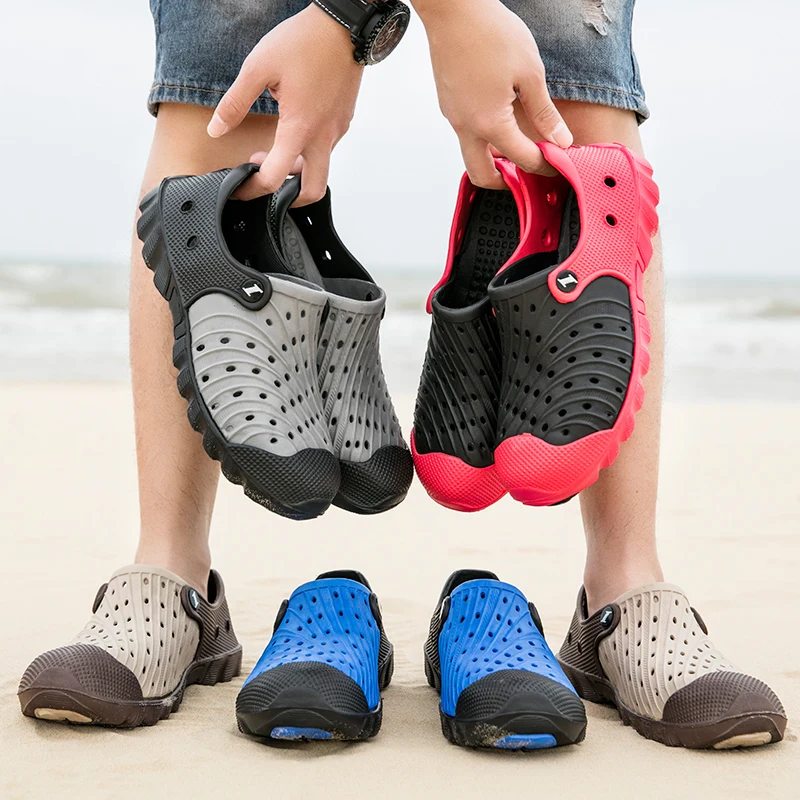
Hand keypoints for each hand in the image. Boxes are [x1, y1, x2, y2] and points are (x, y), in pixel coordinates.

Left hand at [208, 4, 362, 203]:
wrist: (344, 25)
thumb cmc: (306, 41)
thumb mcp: (258, 68)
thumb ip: (234, 103)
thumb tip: (217, 128)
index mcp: (300, 128)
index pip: (275, 178)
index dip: (253, 189)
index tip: (241, 188)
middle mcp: (323, 136)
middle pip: (312, 191)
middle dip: (289, 196)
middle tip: (267, 181)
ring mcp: (337, 130)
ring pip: (320, 168)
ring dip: (297, 168)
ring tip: (275, 147)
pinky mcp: (344, 121)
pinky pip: (327, 147)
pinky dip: (309, 148)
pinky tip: (294, 126)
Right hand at [416, 0, 571, 187]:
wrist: (454, 10)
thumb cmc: (488, 33)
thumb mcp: (530, 73)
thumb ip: (544, 113)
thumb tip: (559, 138)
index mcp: (489, 124)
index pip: (522, 159)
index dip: (544, 165)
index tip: (557, 163)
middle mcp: (466, 127)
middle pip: (482, 175)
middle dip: (505, 181)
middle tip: (527, 173)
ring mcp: (453, 117)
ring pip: (471, 154)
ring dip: (493, 157)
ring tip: (518, 143)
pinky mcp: (448, 104)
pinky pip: (465, 132)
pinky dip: (483, 136)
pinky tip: (500, 118)